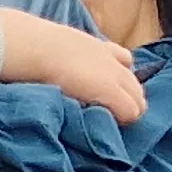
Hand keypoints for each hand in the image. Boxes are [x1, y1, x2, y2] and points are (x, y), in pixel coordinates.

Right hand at [0, 8, 147, 123]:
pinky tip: (108, 125)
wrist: (33, 46)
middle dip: (127, 99)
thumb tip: (50, 68)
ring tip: (110, 123)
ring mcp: (115, 76)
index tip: (103, 92)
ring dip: (127, 110)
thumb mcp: (54, 47)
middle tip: (109, 114)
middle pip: (135, 84)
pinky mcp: (112, 92)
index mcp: (97, 47)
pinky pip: (131, 111)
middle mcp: (112, 60)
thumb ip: (62, 57)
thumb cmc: (32, 46)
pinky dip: (123, 119)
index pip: (124, 61)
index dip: (118, 80)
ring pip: (139, 99)